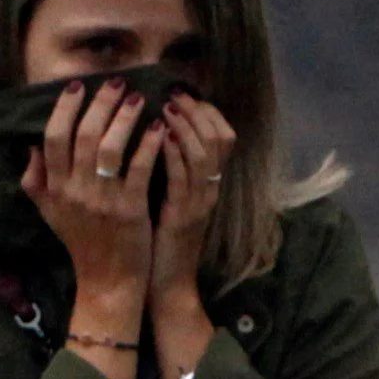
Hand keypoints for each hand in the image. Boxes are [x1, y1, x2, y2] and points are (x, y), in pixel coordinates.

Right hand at [20, 79, 156, 351]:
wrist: (107, 282)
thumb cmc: (81, 243)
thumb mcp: (50, 213)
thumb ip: (36, 181)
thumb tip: (30, 146)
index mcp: (55, 189)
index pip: (52, 138)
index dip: (65, 108)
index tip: (77, 87)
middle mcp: (75, 192)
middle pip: (82, 135)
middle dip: (100, 103)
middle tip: (117, 83)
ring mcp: (103, 201)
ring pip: (109, 146)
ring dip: (124, 117)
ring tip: (139, 98)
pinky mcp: (130, 209)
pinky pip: (139, 168)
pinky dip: (149, 144)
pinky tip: (158, 127)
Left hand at [147, 94, 235, 286]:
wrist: (165, 286)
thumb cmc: (160, 240)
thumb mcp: (171, 199)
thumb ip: (170, 168)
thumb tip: (155, 131)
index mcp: (208, 185)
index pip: (223, 136)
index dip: (206, 111)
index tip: (182, 92)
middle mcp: (210, 190)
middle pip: (218, 138)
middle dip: (196, 111)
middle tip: (174, 92)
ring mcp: (199, 204)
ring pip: (203, 154)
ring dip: (185, 126)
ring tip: (167, 106)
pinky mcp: (182, 217)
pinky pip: (182, 178)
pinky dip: (173, 154)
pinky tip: (160, 138)